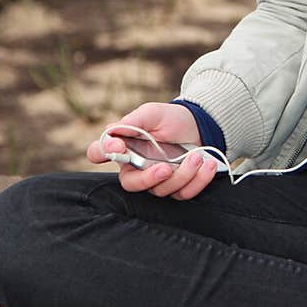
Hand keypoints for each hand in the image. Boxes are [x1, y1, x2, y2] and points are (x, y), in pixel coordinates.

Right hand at [86, 101, 216, 199]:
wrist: (200, 126)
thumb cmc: (171, 119)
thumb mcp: (152, 113)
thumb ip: (133, 121)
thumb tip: (112, 130)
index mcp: (124, 146)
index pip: (98, 152)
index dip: (103, 152)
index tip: (118, 147)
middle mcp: (136, 167)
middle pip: (130, 184)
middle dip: (148, 179)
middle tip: (165, 168)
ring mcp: (157, 180)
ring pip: (161, 190)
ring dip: (182, 174)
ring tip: (197, 157)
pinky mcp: (177, 187)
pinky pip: (184, 193)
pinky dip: (198, 180)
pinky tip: (207, 165)